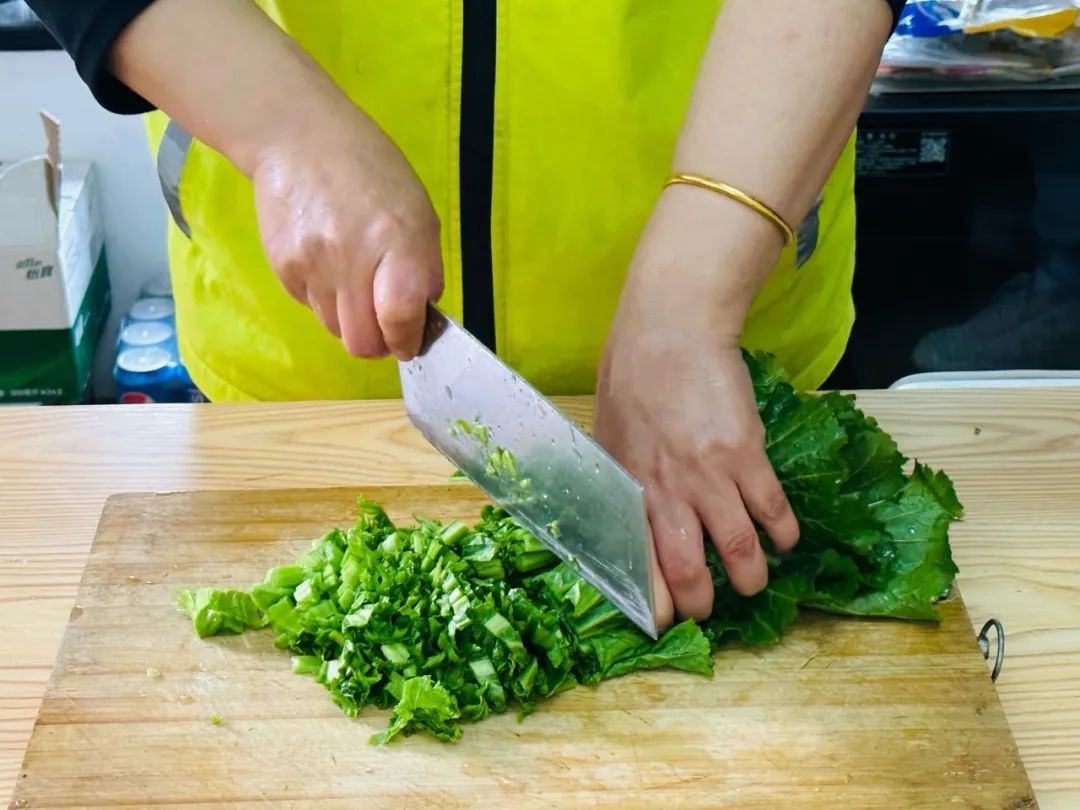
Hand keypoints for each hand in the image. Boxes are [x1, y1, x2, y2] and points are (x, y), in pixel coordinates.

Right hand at [251, 106, 442, 359]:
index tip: (409, 342)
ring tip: (354, 280)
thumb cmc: (370, 170)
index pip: (399, 316)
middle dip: (377, 342)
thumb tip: (421, 315)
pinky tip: (328, 262)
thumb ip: (425, 267)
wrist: (298, 138)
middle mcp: (351, 258)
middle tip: (383, 324)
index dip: (406, 340)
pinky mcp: (282, 267)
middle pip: (361, 341)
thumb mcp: (418, 210)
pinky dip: (324, 297)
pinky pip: (309, 306)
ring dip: (349, 319)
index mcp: (396, 240)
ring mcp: (311, 265)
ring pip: (334, 329)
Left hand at [595, 186, 799, 627]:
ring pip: (738, 548)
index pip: (640, 559)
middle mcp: (668, 492)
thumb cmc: (630, 376)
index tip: (663, 622)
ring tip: (755, 584)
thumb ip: (622, 478)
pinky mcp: (746, 454)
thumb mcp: (610, 435)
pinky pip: (772, 508)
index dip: (653, 599)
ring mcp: (710, 476)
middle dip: (703, 601)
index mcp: (630, 488)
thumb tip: (625, 512)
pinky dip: (783, 532)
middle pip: (689, 568)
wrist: (670, 330)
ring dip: (750, 576)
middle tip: (712, 610)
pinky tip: (786, 540)